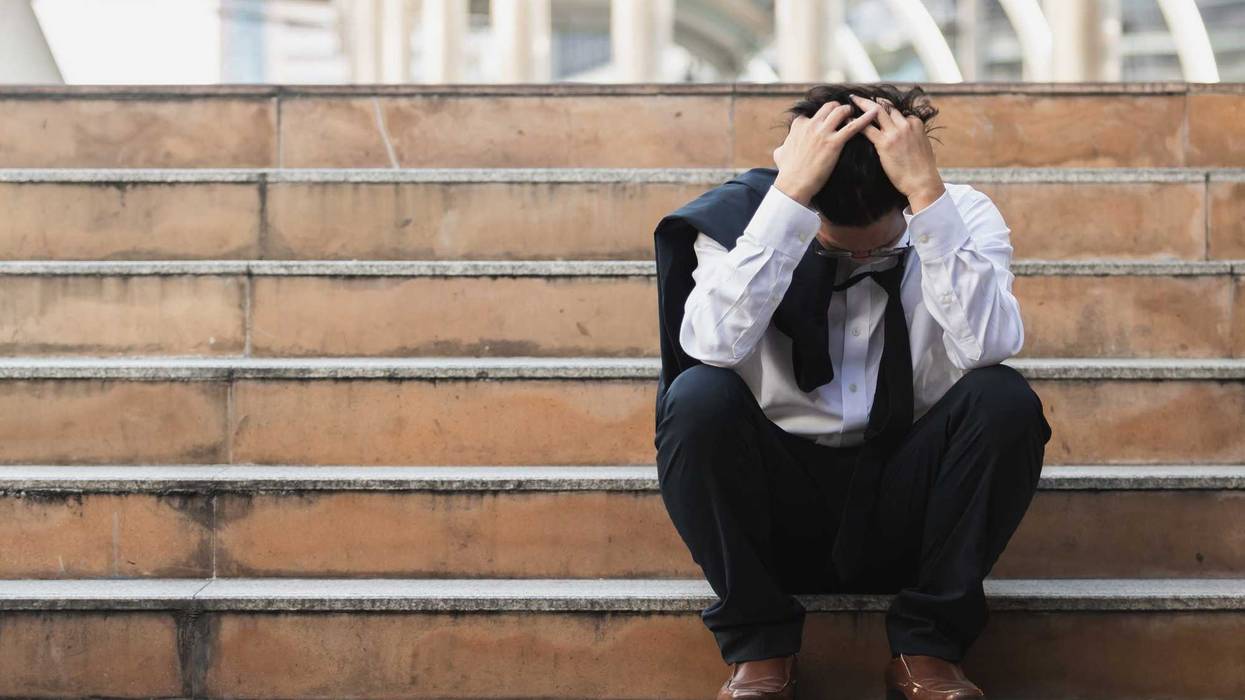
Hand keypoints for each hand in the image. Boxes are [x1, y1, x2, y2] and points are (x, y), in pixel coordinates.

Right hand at [772, 99, 879, 205]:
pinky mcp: (834, 143)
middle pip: (830, 107)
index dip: (822, 117)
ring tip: (856, 116)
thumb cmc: (787, 172)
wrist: (794, 184)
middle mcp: (811, 124)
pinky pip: (853, 126)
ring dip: (850, 112)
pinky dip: (865, 118)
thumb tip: (780, 149)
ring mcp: (823, 132)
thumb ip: (783, 147)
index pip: (814, 113)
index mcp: (799, 125)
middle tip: (846, 116)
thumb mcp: (780, 154)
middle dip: (839, 109)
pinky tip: (875, 113)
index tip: (828, 121)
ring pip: (841, 111)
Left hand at [848, 93, 944, 211]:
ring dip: (862, 104)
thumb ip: (914, 136)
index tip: (874, 107)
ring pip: (876, 112)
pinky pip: (867, 129)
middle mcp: (906, 125)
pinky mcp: (885, 144)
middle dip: (871, 101)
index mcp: (916, 124)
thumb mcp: (923, 146)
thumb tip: (908, 136)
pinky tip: (847, 120)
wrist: (923, 181)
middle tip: (858, 97)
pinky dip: (856, 122)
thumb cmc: (922, 169)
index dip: (885, 109)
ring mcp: (895, 133)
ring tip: (851, 100)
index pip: (898, 112)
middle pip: (886, 107)